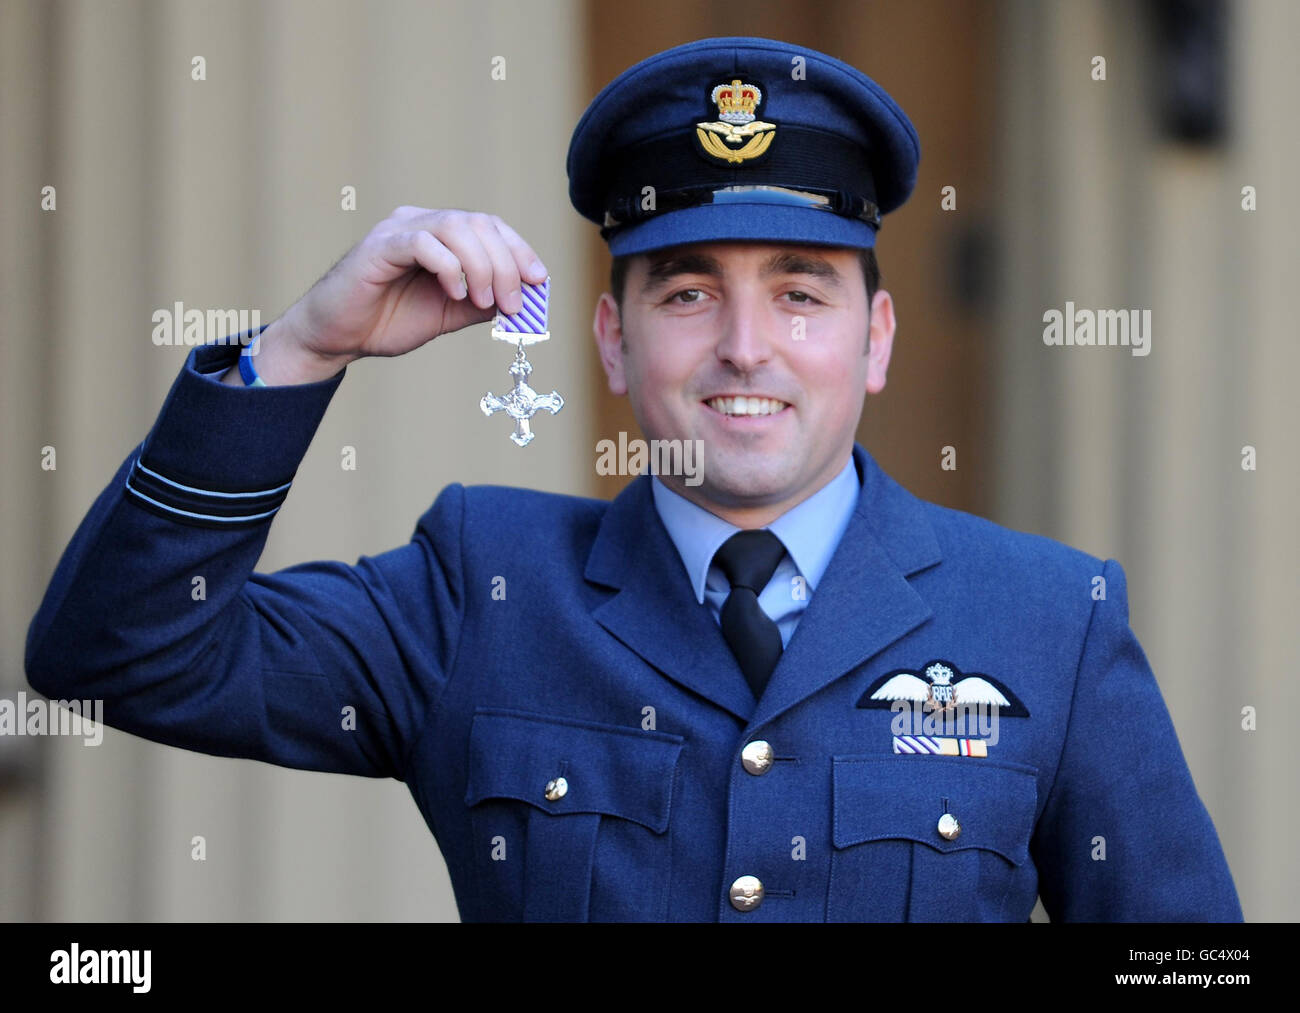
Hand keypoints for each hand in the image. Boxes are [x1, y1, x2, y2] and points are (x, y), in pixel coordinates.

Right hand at [255, 207, 547, 382]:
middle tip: (514, 303)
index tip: (539, 280)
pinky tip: (456, 293)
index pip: (489, 226)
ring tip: (485, 301)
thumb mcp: (450, 312)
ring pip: (455, 227)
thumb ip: (483, 302)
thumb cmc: (389, 321)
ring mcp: (399, 230)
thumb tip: (523, 297)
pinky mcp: (379, 246)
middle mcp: (420, 222)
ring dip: (482, 265)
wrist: (338, 337)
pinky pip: (424, 243)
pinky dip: (449, 267)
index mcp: (440, 234)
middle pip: (478, 224)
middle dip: (506, 263)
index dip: (519, 249)